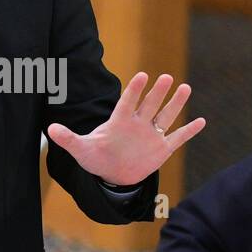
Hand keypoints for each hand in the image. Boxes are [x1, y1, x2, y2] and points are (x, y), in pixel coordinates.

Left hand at [46, 72, 205, 185]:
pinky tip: (201, 121)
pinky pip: (177, 138)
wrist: (112, 175)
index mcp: (119, 121)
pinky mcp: (161, 149)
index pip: (127, 103)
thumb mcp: (81, 149)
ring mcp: (151, 135)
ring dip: (175, 103)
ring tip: (185, 87)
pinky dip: (188, 131)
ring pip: (165, 116)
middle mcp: (138, 124)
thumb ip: (68, 138)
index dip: (134, 90)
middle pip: (149, 105)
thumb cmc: (96, 158)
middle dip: (157, 92)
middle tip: (166, 77)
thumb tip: (49, 129)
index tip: (142, 76)